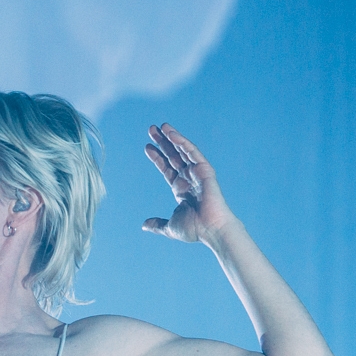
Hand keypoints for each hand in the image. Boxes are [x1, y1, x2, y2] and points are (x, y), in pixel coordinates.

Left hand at [142, 124, 236, 243]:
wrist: (211, 229)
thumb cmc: (195, 229)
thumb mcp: (170, 226)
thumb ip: (158, 224)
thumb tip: (144, 225)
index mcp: (181, 189)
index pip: (167, 168)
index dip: (157, 157)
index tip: (147, 147)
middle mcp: (189, 178)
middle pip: (173, 156)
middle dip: (162, 143)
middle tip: (151, 129)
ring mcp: (197, 173)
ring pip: (182, 151)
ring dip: (172, 137)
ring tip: (160, 126)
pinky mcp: (205, 170)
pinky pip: (192, 152)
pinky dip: (183, 142)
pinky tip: (172, 134)